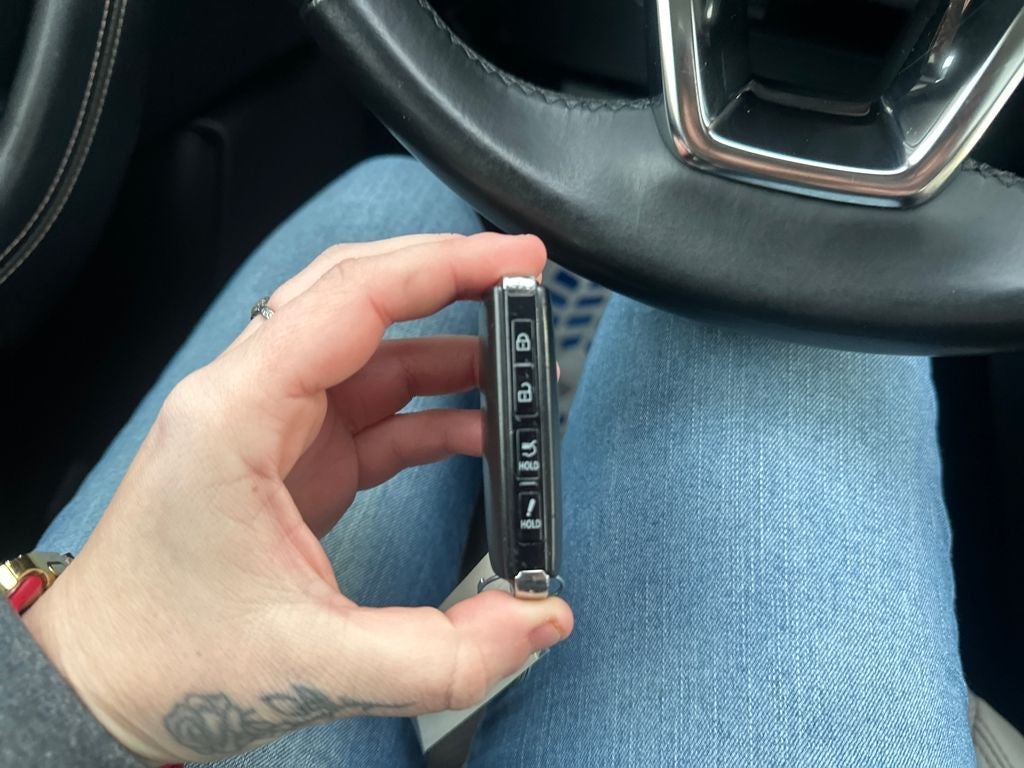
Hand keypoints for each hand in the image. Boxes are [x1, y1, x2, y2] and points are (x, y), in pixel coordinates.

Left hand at [22, 233, 572, 764]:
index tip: (514, 258)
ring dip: (450, 353)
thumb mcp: (316, 666)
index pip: (350, 298)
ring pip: (373, 351)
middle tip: (524, 284)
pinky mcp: (295, 459)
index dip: (442, 267)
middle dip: (448, 282)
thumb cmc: (166, 657)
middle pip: (359, 299)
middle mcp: (251, 401)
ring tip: (519, 375)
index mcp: (237, 415)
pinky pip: (375, 408)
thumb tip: (539, 621)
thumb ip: (445, 653)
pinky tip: (480, 434)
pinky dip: (433, 411)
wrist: (105, 682)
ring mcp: (274, 427)